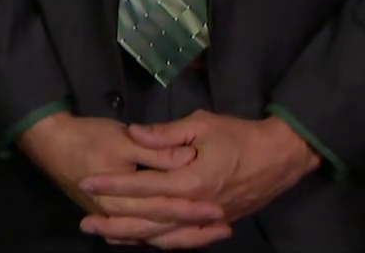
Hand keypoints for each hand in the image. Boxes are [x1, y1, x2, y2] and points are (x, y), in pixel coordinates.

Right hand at [17, 111, 217, 238]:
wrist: (51, 143)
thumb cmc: (88, 136)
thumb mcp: (124, 138)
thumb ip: (157, 149)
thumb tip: (187, 157)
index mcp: (124, 195)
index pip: (165, 205)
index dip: (193, 208)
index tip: (219, 208)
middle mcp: (120, 214)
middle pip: (162, 228)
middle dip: (195, 229)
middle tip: (225, 227)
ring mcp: (115, 219)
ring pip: (152, 236)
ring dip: (182, 237)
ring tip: (213, 234)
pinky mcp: (112, 217)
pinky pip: (140, 236)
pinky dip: (161, 238)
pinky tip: (180, 237)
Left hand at [77, 111, 320, 247]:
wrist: (280, 157)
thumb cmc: (241, 136)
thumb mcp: (203, 124)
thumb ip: (166, 134)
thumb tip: (134, 134)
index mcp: (190, 181)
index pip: (142, 186)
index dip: (113, 184)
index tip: (88, 181)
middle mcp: (194, 207)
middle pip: (146, 218)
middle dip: (114, 218)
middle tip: (84, 221)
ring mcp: (204, 220)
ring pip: (161, 235)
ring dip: (131, 236)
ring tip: (105, 235)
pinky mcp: (213, 225)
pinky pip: (181, 240)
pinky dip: (159, 243)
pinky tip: (141, 242)